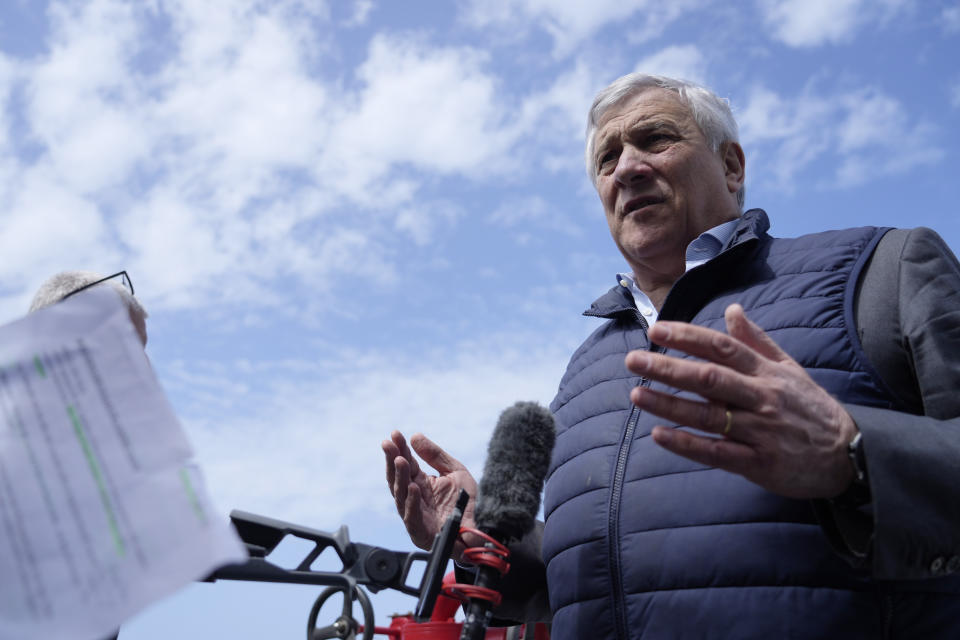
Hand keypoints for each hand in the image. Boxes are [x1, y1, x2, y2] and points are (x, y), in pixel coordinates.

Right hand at [382, 431, 477, 554]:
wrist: (477, 532)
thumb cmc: (464, 503)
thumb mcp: (455, 472)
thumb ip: (436, 455)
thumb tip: (415, 436)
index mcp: (420, 482)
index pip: (406, 464)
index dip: (399, 449)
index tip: (394, 434)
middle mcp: (413, 498)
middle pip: (397, 478)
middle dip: (393, 460)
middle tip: (389, 444)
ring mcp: (414, 515)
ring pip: (401, 496)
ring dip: (400, 477)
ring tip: (400, 460)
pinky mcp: (420, 532)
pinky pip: (412, 517)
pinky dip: (412, 502)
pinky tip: (413, 487)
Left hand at [624, 304, 857, 498]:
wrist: (849, 455)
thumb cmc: (810, 408)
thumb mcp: (789, 368)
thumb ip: (757, 340)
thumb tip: (732, 309)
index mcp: (766, 372)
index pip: (722, 348)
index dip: (688, 337)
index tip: (657, 330)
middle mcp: (761, 398)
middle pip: (710, 378)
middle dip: (669, 368)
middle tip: (634, 360)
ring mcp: (760, 431)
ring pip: (709, 415)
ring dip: (670, 405)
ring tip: (637, 394)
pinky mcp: (759, 463)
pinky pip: (718, 453)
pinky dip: (688, 444)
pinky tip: (660, 435)